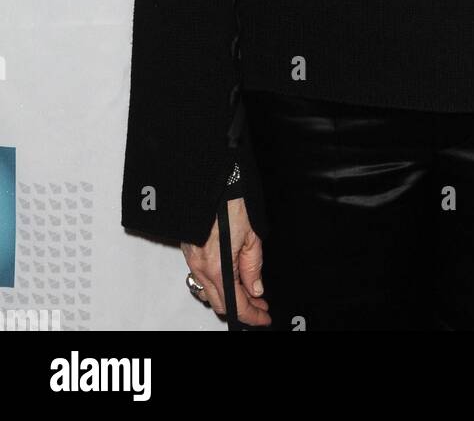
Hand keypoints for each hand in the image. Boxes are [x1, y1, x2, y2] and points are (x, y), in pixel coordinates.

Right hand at [181, 197, 270, 326]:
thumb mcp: (252, 234)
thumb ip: (253, 265)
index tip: (264, 316)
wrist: (211, 177)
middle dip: (243, 308)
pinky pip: (201, 278)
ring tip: (247, 292)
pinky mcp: (188, 251)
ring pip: (209, 293)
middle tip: (260, 305)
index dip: (253, 315)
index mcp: (218, 265)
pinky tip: (230, 278)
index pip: (236, 304)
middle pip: (221, 304)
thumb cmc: (231, 199)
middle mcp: (200, 266)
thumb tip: (255, 288)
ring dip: (229, 297)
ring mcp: (192, 259)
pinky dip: (217, 284)